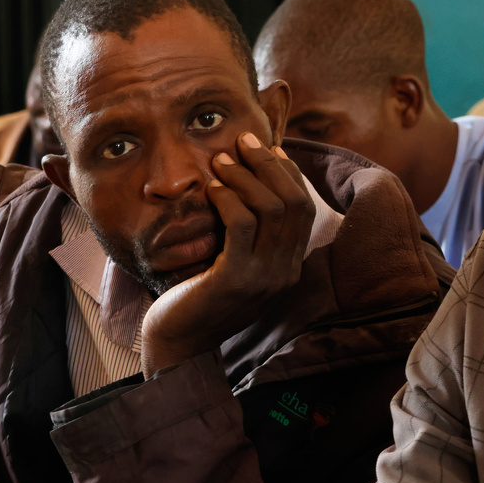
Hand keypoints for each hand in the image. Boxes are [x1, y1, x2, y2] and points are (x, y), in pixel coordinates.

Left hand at [140, 133, 314, 377]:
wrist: (178, 341)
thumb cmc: (200, 293)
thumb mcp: (236, 258)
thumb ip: (250, 229)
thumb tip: (252, 178)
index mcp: (290, 266)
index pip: (305, 207)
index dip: (288, 172)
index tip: (266, 147)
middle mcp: (285, 272)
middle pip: (294, 202)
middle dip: (269, 164)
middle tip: (242, 141)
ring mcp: (264, 277)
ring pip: (272, 208)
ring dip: (245, 176)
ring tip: (220, 160)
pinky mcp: (236, 279)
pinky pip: (243, 225)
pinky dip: (229, 198)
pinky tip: (212, 187)